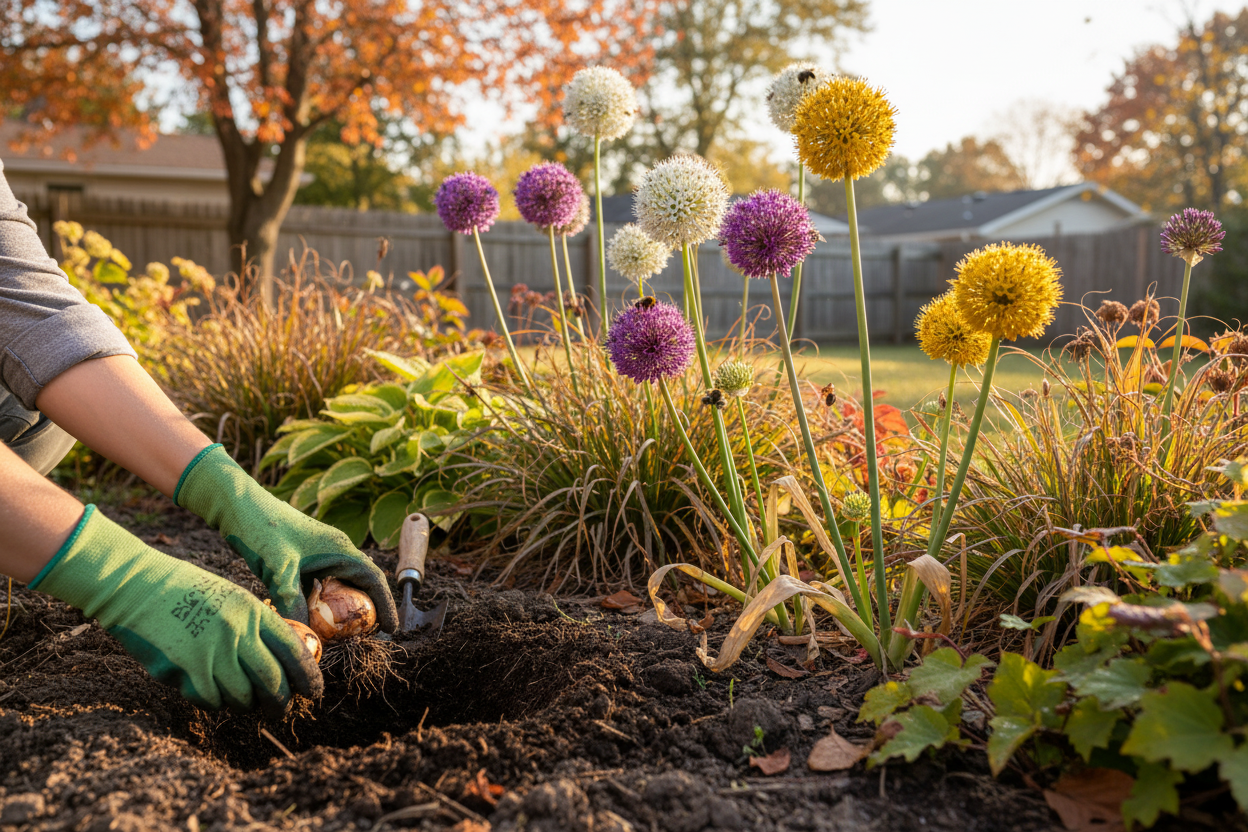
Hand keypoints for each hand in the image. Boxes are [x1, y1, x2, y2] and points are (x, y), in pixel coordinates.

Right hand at [29, 506, 322, 714]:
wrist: (137, 588)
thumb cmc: (188, 592)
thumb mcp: (233, 598)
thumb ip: (258, 626)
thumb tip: (283, 662)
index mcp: (254, 612)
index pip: (294, 652)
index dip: (308, 677)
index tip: (313, 692)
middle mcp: (237, 634)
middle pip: (272, 682)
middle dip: (280, 702)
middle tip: (280, 709)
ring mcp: (211, 654)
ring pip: (242, 697)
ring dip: (246, 704)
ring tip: (244, 699)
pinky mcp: (184, 672)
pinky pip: (211, 700)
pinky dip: (215, 701)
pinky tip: (211, 690)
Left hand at [174, 445, 398, 631]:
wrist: (237, 504)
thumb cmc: (261, 529)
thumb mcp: (278, 569)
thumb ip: (293, 602)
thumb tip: (304, 635)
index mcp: (340, 549)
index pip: (373, 580)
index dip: (385, 605)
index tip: (391, 629)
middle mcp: (335, 550)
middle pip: (360, 584)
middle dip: (366, 610)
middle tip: (367, 637)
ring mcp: (318, 553)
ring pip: (339, 585)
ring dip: (341, 608)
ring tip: (340, 634)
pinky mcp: (302, 557)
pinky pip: (319, 583)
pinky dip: (319, 602)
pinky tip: (309, 618)